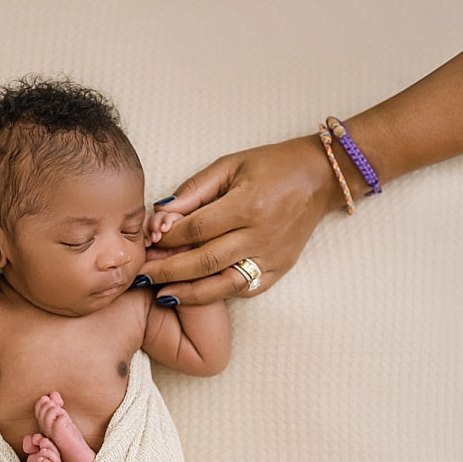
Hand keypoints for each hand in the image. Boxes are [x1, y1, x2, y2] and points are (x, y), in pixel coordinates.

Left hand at [139, 135, 336, 304]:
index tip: (148, 242)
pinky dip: (219, 294)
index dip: (168, 238)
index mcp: (247, 205)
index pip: (196, 229)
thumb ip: (193, 191)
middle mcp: (260, 235)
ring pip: (223, 284)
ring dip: (190, 293)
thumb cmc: (271, 165)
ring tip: (162, 296)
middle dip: (168, 271)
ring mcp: (272, 256)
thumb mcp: (230, 166)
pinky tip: (195, 295)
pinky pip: (245, 289)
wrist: (321, 177)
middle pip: (204, 261)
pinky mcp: (280, 269)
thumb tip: (160, 213)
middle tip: (141, 277)